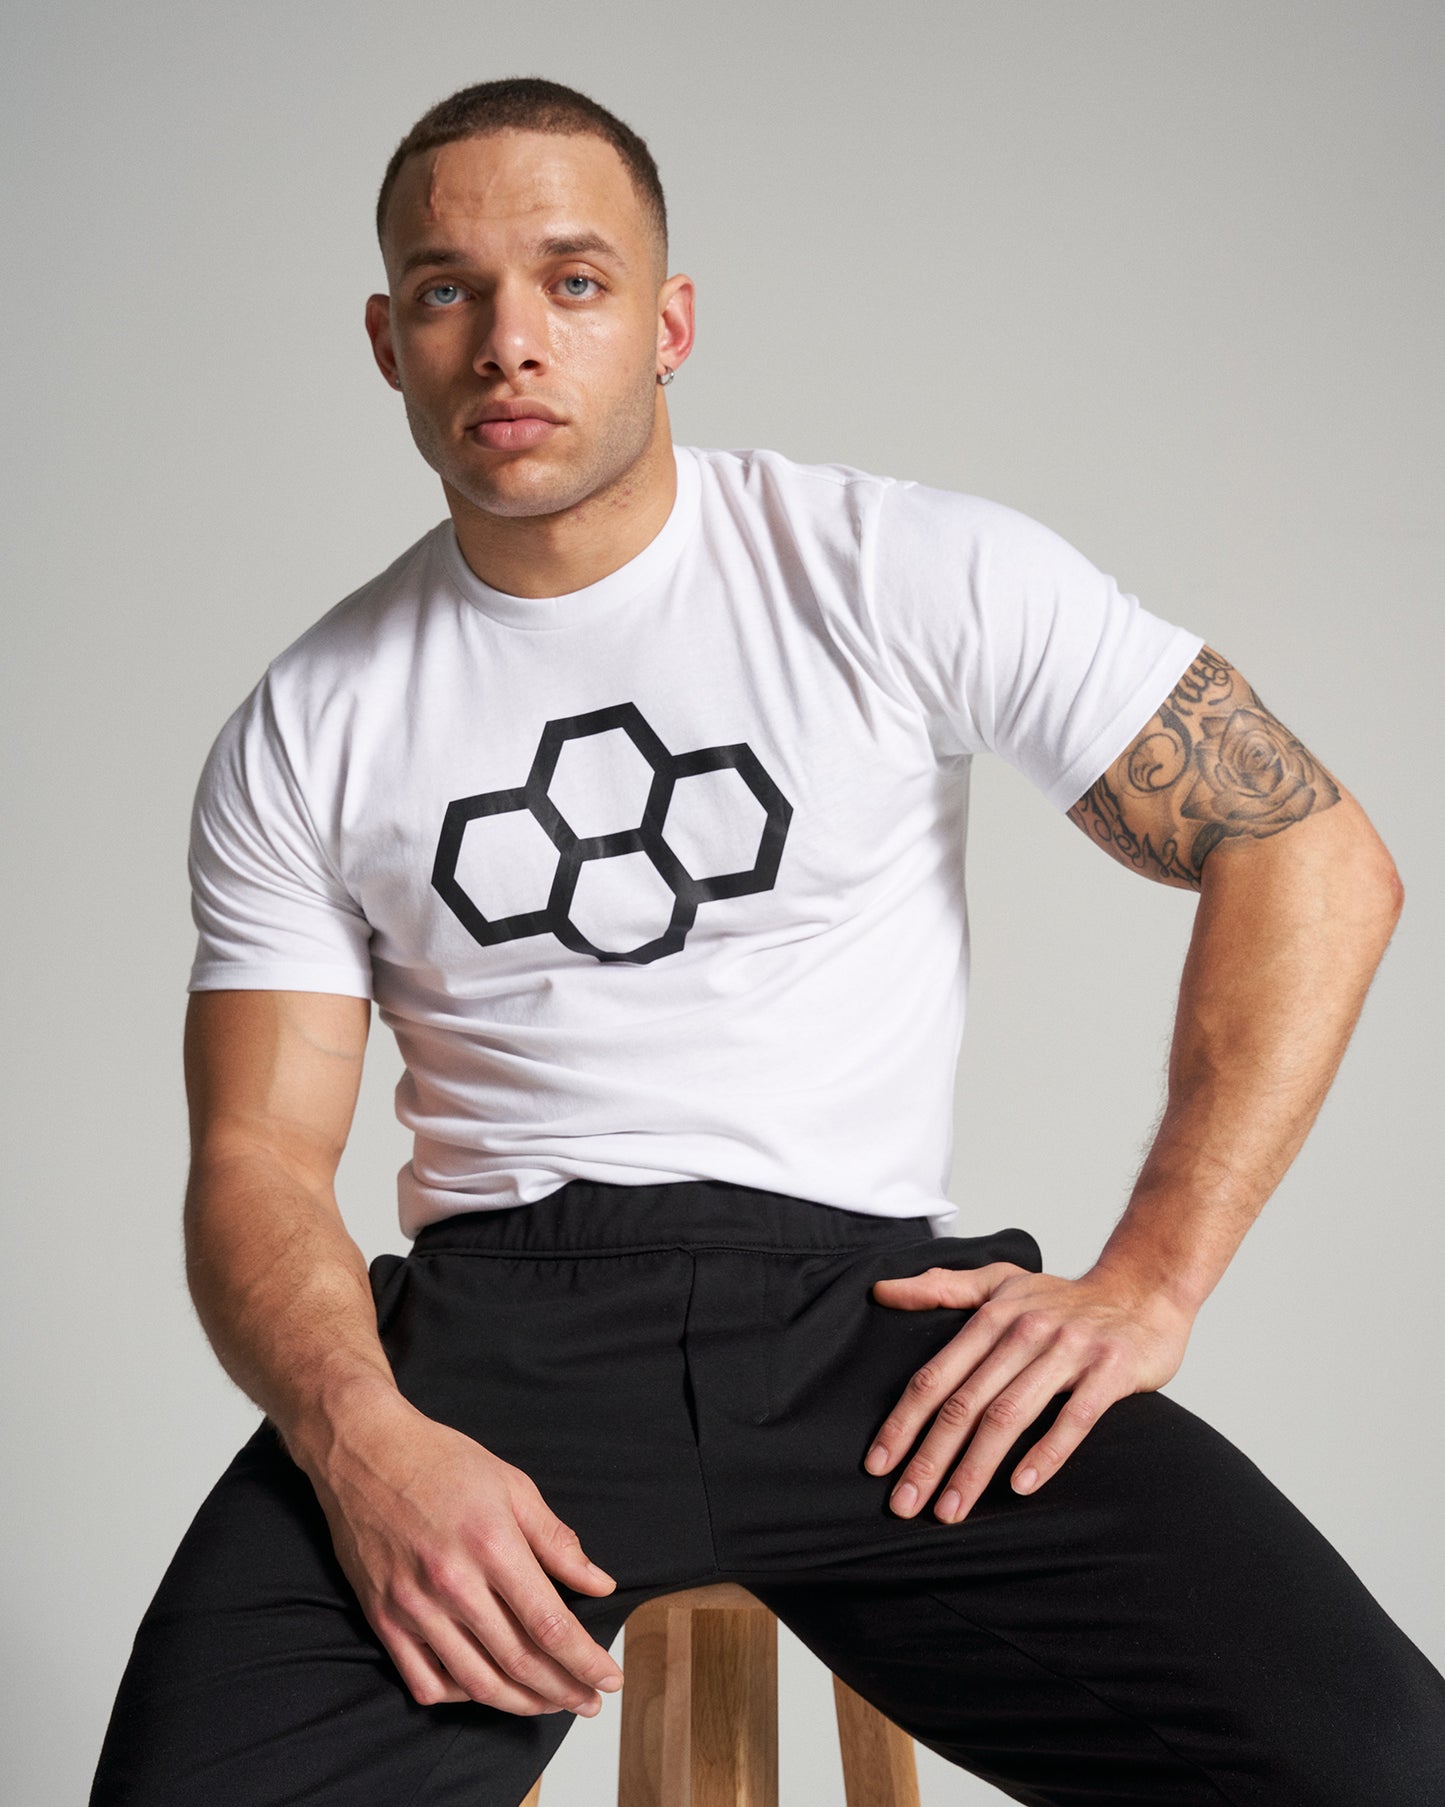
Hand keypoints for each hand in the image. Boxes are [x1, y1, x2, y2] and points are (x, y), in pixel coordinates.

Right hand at [304, 1391, 625, 1715]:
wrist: (365, 1450)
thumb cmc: (443, 1461)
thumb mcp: (513, 1486)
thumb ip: (557, 1541)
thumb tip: (600, 1584)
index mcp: (493, 1545)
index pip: (551, 1625)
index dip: (585, 1661)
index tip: (609, 1679)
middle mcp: (453, 1583)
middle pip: (519, 1661)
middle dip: (564, 1691)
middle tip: (589, 1703)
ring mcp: (413, 1606)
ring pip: (476, 1682)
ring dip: (520, 1703)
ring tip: (549, 1703)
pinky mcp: (383, 1618)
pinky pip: (425, 1681)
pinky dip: (460, 1696)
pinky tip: (485, 1687)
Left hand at [865, 1262, 1192, 1522]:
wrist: (1144, 1290)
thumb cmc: (1063, 1298)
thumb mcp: (999, 1281)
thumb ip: (940, 1287)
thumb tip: (880, 1291)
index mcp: (993, 1317)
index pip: (936, 1376)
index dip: (903, 1422)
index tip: (877, 1466)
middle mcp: (1025, 1332)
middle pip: (965, 1403)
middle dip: (930, 1458)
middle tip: (904, 1504)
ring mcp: (1069, 1351)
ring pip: (1010, 1415)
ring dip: (975, 1467)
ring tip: (950, 1510)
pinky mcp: (1110, 1370)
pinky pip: (1074, 1417)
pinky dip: (1046, 1452)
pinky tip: (1020, 1486)